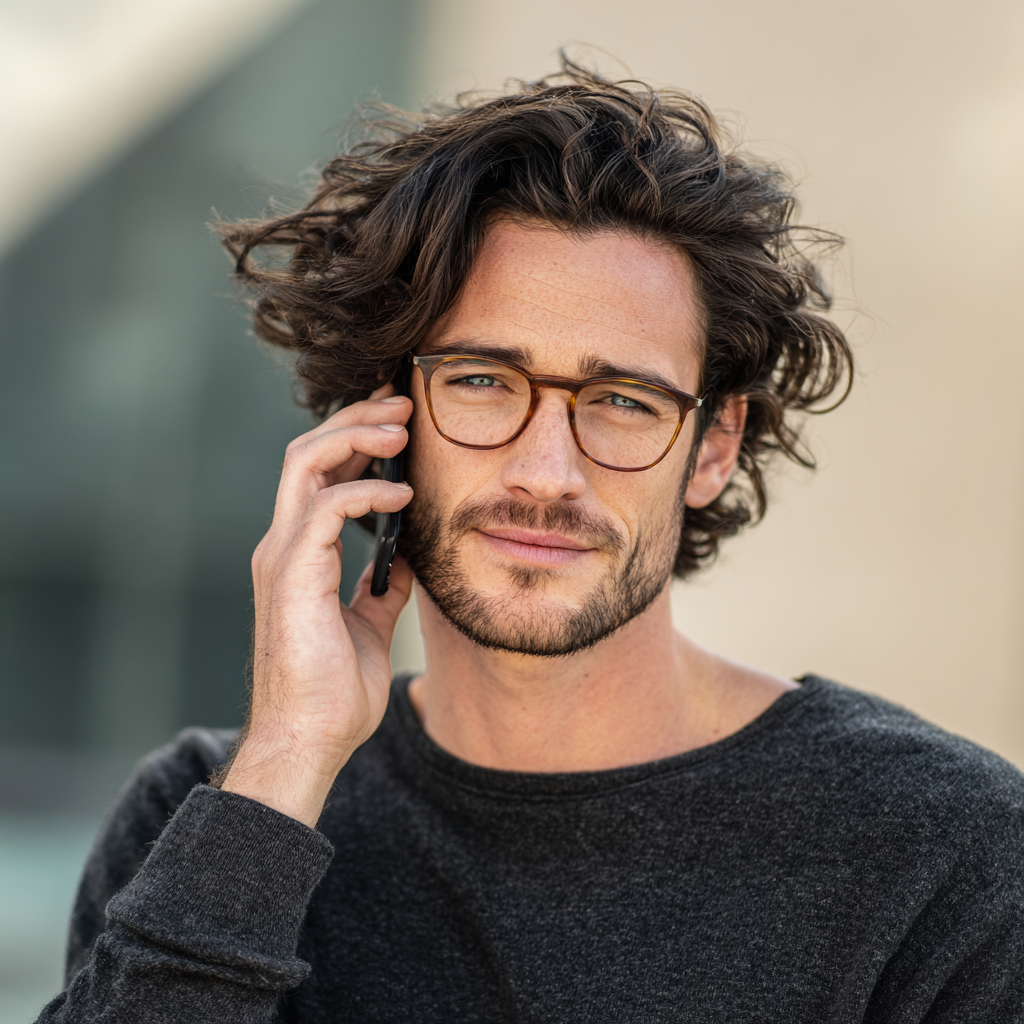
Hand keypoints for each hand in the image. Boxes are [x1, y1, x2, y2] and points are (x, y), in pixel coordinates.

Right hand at [221, 387, 413, 826]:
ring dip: (356, 437)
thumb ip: (382, 588)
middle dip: (356, 419)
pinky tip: (403, 496)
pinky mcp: (294, 574)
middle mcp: (284, 545)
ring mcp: (284, 557)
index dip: (355, 440)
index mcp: (300, 555)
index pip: (319, 475)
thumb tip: (407, 562)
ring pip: (308, 465)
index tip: (399, 424)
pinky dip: (366, 492)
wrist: (308, 741)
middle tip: (402, 405)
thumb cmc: (333, 692)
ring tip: (401, 429)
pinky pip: (326, 509)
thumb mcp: (370, 626)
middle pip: (308, 454)